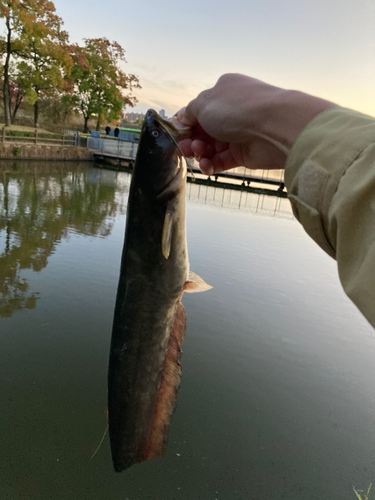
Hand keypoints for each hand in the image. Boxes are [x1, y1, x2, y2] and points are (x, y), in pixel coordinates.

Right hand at [175, 73, 335, 174]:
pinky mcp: (244, 154)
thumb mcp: (203, 103)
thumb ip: (189, 112)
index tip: (177, 133)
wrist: (274, 127)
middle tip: (185, 148)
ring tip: (198, 154)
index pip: (199, 109)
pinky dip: (211, 164)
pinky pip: (222, 161)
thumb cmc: (239, 108)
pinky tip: (206, 166)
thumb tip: (181, 119)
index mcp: (224, 91)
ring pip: (212, 146)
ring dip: (201, 152)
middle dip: (191, 140)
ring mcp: (239, 133)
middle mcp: (232, 111)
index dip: (186, 122)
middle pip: (204, 130)